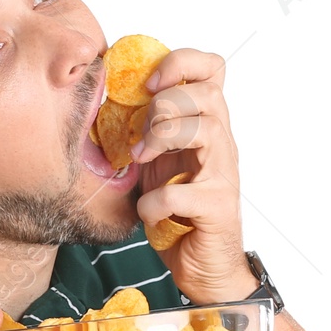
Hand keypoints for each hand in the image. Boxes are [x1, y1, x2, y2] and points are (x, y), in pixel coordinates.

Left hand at [130, 47, 256, 303]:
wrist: (204, 268)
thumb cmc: (179, 214)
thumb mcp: (157, 163)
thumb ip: (145, 133)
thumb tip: (107, 102)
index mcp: (205, 127)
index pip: (213, 69)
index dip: (183, 62)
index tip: (150, 83)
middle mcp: (220, 145)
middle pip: (207, 94)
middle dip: (166, 106)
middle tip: (143, 137)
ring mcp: (222, 175)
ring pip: (206, 129)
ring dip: (163, 138)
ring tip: (142, 161)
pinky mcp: (217, 208)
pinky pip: (183, 192)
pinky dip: (155, 201)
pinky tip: (148, 211)